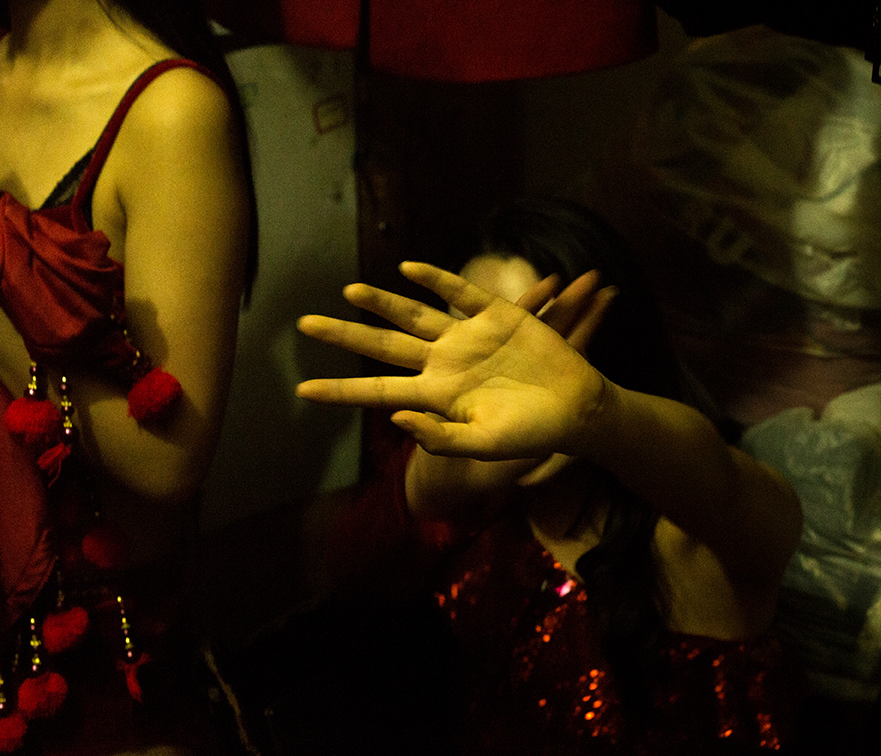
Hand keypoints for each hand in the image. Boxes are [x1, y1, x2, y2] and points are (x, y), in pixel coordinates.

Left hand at [296, 262, 616, 460]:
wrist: (578, 409)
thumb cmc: (532, 434)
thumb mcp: (484, 446)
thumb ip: (440, 436)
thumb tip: (396, 416)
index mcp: (436, 396)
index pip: (377, 392)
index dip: (341, 391)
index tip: (302, 391)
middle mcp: (444, 363)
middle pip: (383, 346)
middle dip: (345, 336)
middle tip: (304, 325)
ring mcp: (468, 337)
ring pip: (413, 315)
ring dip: (382, 302)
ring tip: (348, 290)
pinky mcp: (497, 314)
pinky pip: (459, 292)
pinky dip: (434, 279)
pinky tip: (408, 268)